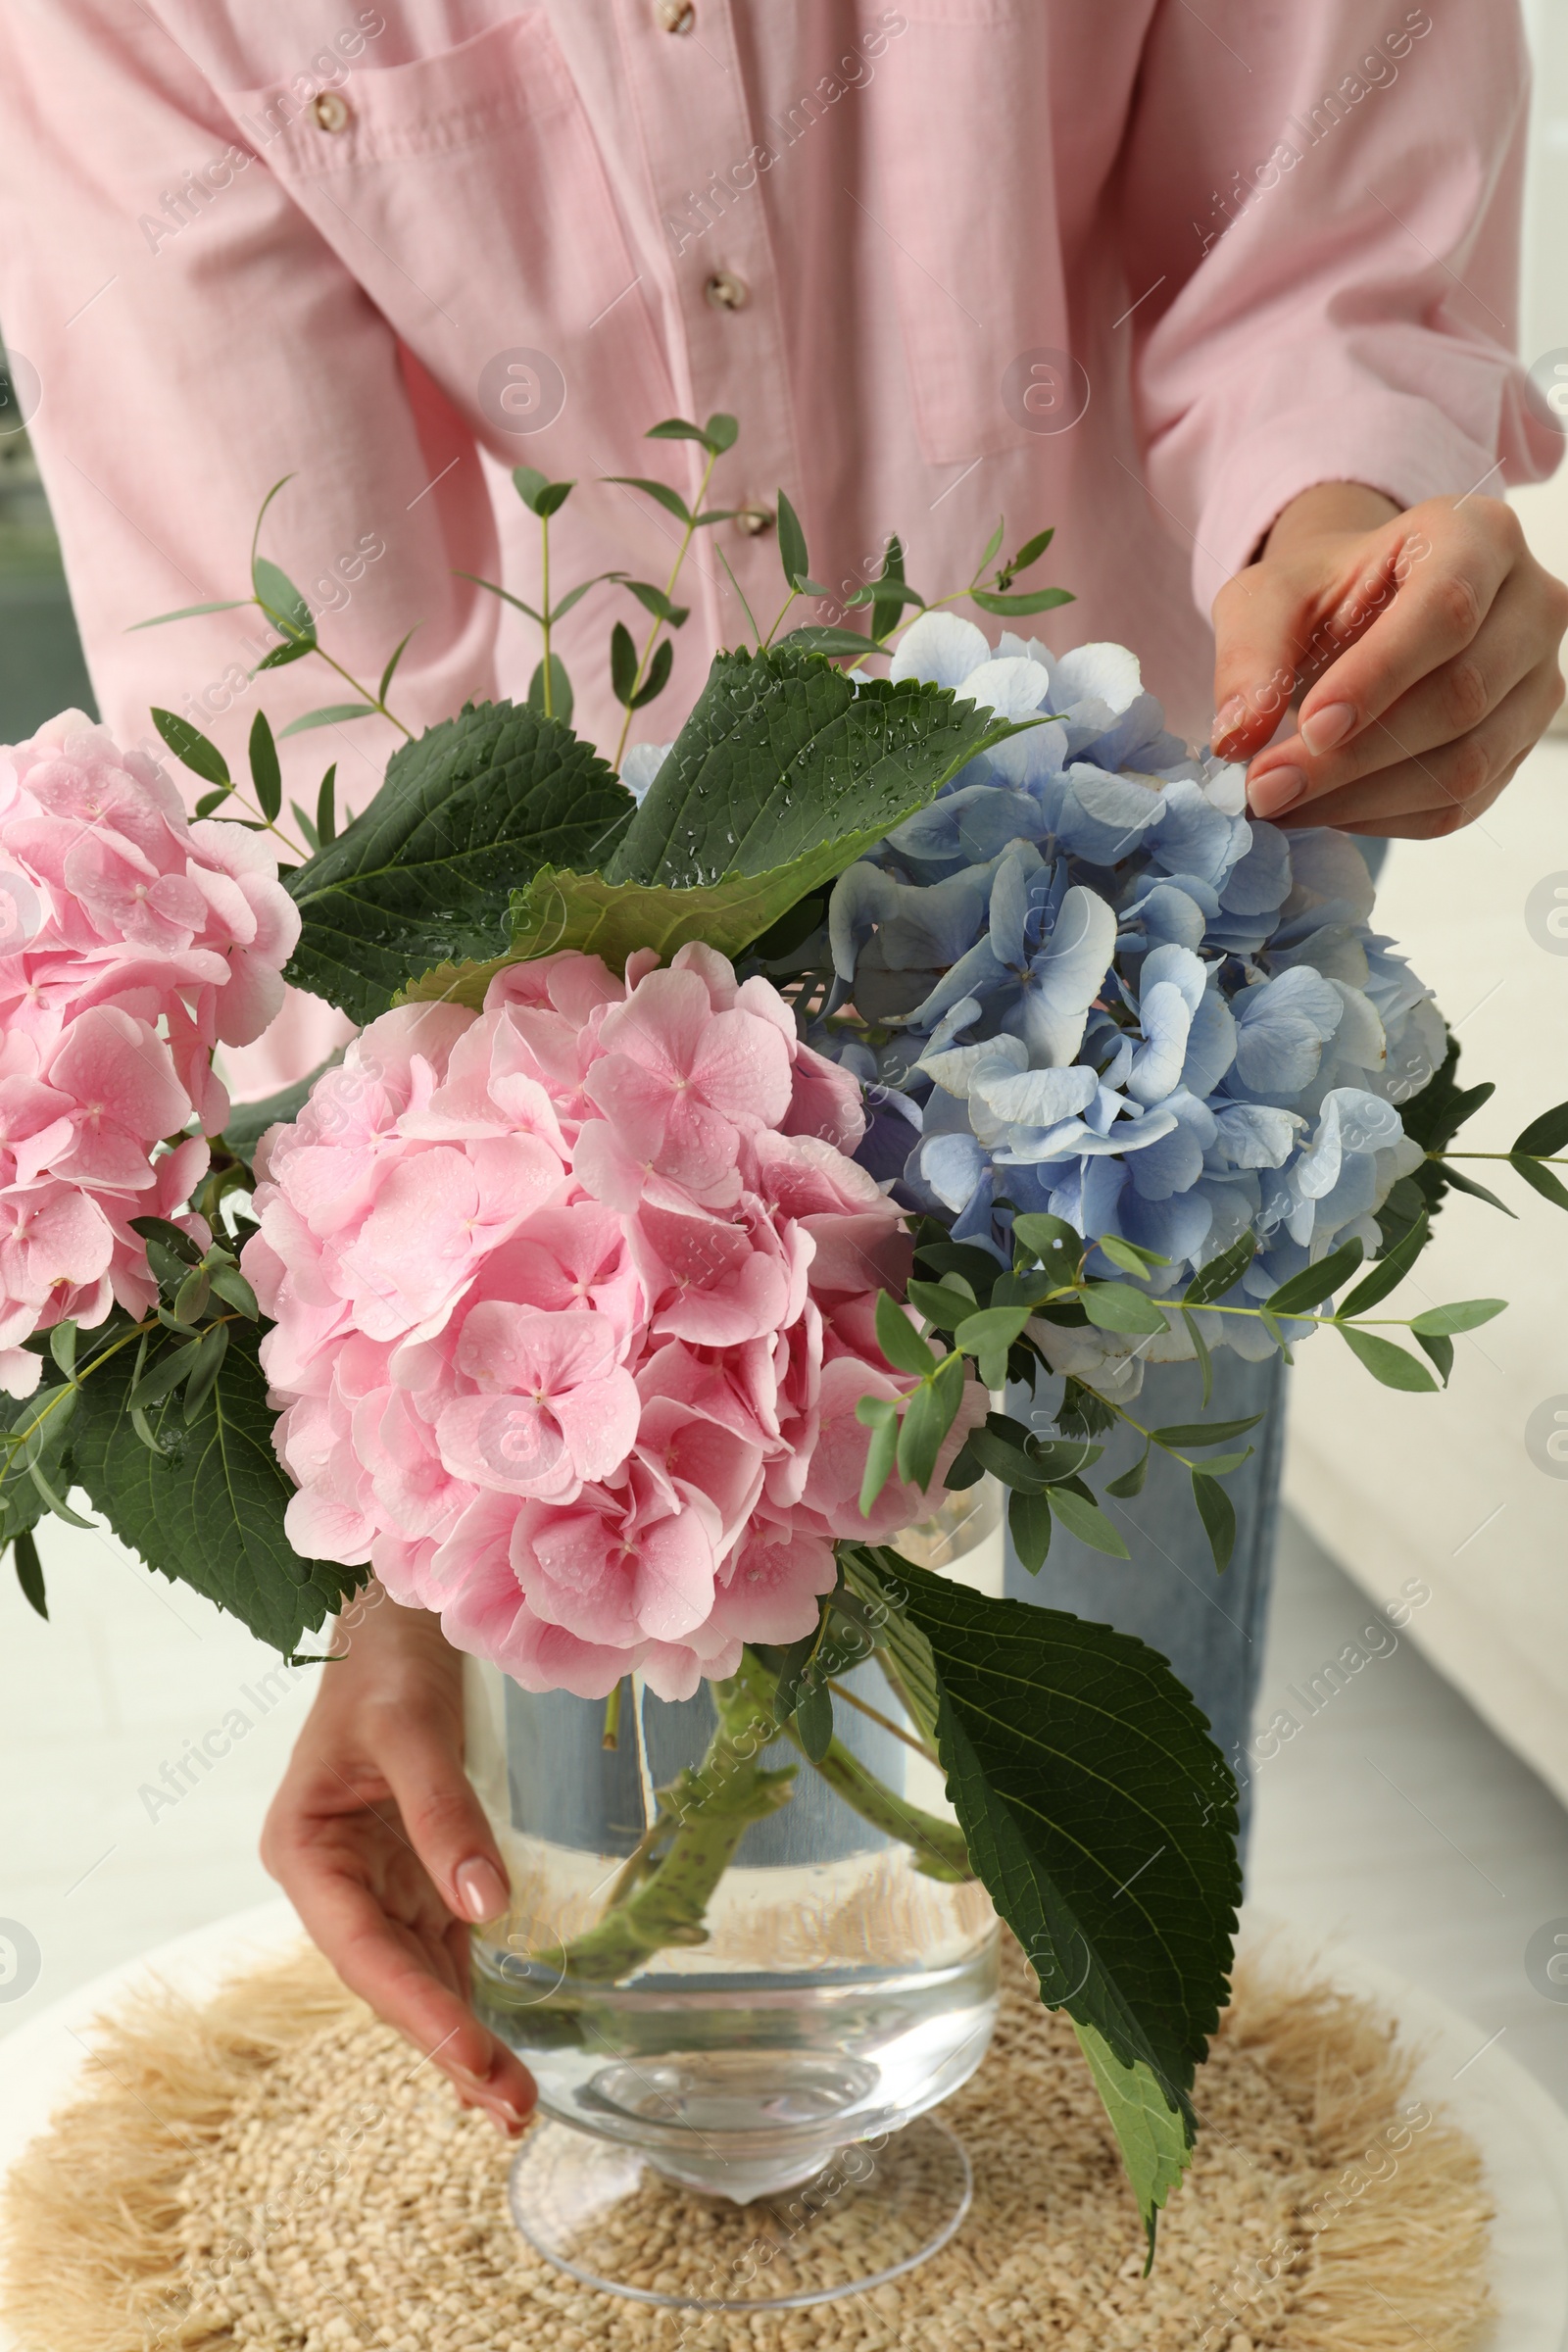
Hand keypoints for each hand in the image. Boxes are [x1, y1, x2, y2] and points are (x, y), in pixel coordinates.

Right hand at [259, 1586, 534, 2136]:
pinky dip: (468, 2000)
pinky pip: (441, 1951)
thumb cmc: (385, 1668)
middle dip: (445, 2044)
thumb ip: (443, 1815)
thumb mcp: (411, 1729)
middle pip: (389, 1979)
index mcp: (304, 1852)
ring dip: (460, 2038)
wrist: (390, 1627)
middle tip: (507, 2107)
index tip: (471, 2058)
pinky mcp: (413, 1879)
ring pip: (417, 1978)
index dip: (417, 2009)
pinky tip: (495, 2055)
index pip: (361, 1950)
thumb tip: (487, 1906)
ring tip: (511, 2104)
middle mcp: (333, 1883)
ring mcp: (373, 1885)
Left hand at [1210, 483, 1567, 836]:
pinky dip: (1381, 819)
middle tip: (1266, 787)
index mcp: (1477, 536)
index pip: (1447, 610)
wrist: (1357, 618)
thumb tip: (1239, 738)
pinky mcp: (1516, 747)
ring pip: (1465, 765)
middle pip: (1461, 696)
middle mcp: (1530, 606)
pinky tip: (1321, 808)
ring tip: (1281, 802)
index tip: (1308, 726)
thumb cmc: (1319, 597)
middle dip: (1354, 756)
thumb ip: (1248, 656)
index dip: (1379, 676)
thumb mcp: (1265, 600)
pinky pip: (1458, 805)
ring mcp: (1535, 683)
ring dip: (1362, 799)